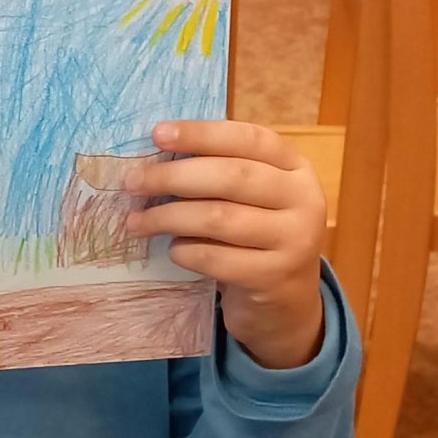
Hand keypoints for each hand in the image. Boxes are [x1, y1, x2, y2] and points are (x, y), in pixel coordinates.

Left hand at [125, 121, 326, 369]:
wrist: (286, 303)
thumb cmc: (256, 240)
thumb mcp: (253, 201)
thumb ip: (220, 174)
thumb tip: (155, 157)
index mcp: (296, 169)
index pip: (250, 139)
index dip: (203, 133)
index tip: (158, 134)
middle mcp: (303, 199)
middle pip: (232, 176)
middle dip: (174, 176)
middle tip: (133, 182)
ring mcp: (294, 240)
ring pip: (219, 218)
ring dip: (169, 217)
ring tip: (138, 222)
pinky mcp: (274, 276)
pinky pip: (215, 258)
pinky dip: (185, 251)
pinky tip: (172, 250)